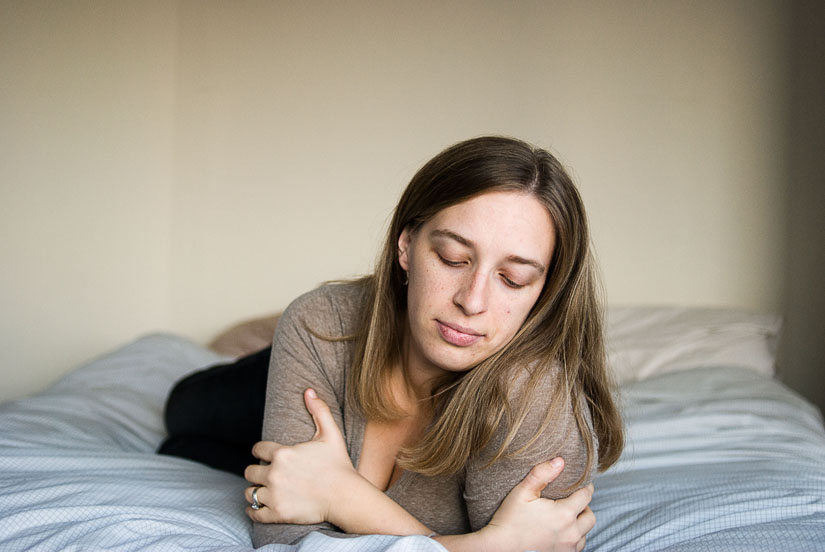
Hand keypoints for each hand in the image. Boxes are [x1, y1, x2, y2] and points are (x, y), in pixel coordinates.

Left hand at [244, 388, 358, 524]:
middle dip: (257, 471)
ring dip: (255, 490)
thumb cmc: (339, 465)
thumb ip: (319, 411)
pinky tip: (257, 507)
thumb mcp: (330, 434)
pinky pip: (254, 512)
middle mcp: (274, 473)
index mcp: (283, 453)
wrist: (346, 496)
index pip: (258, 449)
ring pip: (250, 492)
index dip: (260, 451)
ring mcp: (275, 495)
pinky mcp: (277, 513)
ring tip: (263, 490)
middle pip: (250, 471)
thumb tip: (309, 390)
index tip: (265, 455)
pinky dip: (253, 510)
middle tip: (266, 474)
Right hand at [480, 458, 594, 551]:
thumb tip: (560, 461)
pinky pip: (577, 546)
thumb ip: (541, 474)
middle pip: (590, 517)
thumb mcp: (522, 492)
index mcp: (564, 514)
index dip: (585, 487)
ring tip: (565, 516)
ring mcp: (568, 548)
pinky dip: (573, 537)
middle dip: (584, 507)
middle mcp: (571, 533)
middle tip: (571, 500)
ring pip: (585, 533)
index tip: (580, 483)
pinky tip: (560, 531)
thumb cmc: (509, 520)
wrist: (500, 548)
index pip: (586, 496)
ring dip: (579, 524)